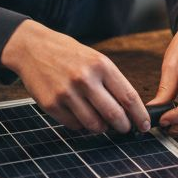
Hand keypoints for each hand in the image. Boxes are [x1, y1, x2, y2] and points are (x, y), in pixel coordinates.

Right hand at [0, 20, 148, 133]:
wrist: (33, 48)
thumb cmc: (68, 55)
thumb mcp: (95, 59)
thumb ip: (111, 83)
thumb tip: (129, 111)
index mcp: (101, 65)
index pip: (128, 96)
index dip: (139, 115)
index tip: (144, 125)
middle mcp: (85, 79)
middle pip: (114, 115)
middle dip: (123, 127)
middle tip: (125, 128)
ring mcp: (67, 93)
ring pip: (94, 125)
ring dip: (102, 128)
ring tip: (101, 122)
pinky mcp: (51, 105)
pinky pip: (75, 126)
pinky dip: (82, 126)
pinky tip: (81, 115)